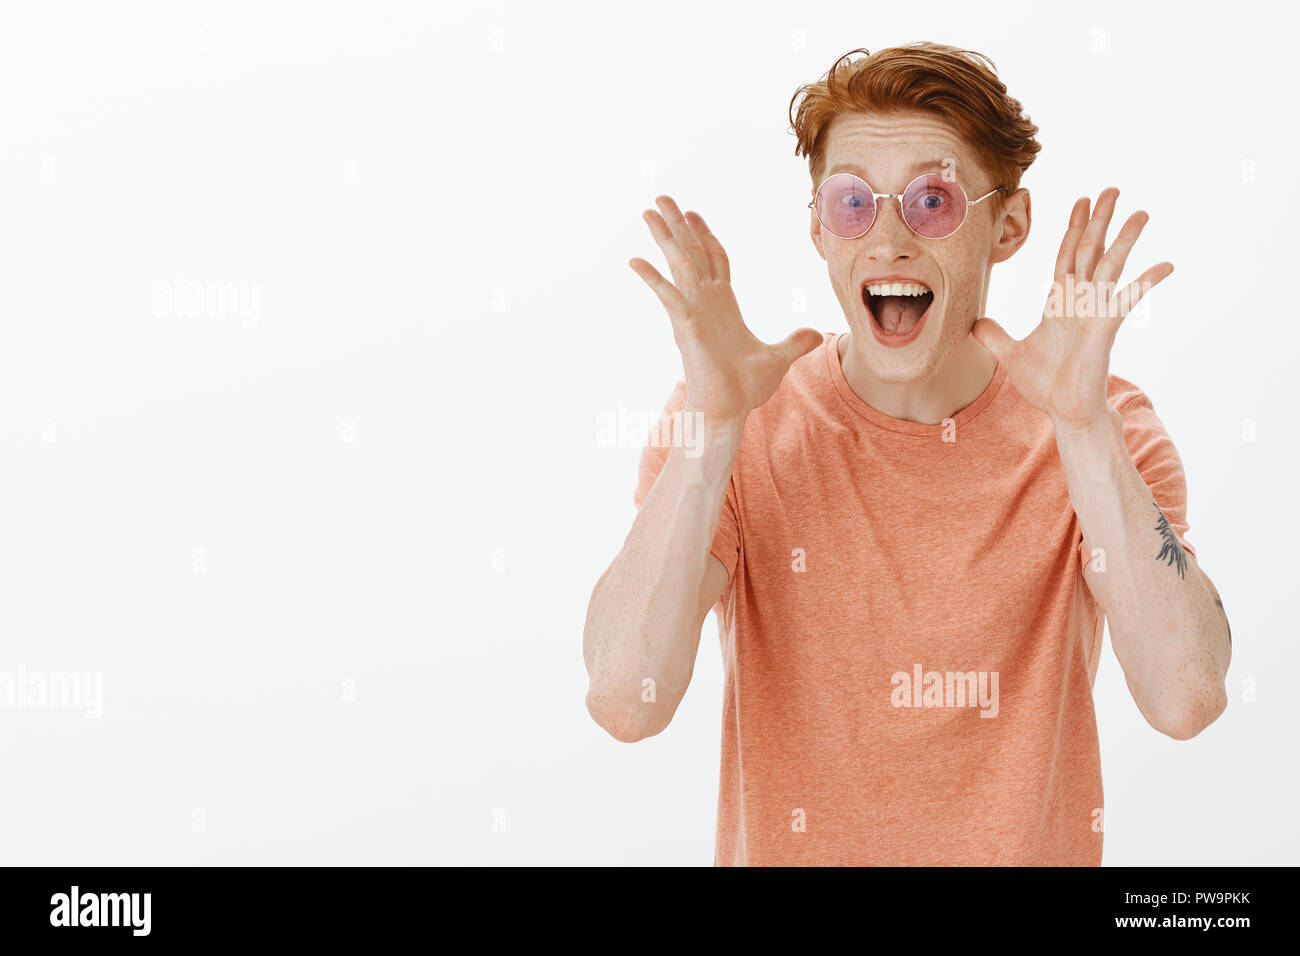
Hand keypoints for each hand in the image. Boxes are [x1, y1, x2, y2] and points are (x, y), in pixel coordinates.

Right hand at [630, 195, 822, 424]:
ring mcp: (692, 312)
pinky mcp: (685, 326)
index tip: (692, 213)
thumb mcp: (779, 358)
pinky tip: (635, 261)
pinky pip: (667, 296)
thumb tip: (816, 334)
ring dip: (664, 237)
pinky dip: (652, 278)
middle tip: (661, 197)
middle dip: (678, 224)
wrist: (729, 411)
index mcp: (724, 305)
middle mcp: (705, 302)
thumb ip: (795, 342)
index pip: (714, 259)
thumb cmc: (745, 389)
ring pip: (678, 264)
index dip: (704, 234)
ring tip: (647, 211)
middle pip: (691, 252)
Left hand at [972, 188, 1172, 431]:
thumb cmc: (1045, 384)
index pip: (1066, 256)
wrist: (1064, 411)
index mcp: (1059, 303)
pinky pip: (1127, 300)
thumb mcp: (1011, 354)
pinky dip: (1146, 282)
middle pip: (1089, 251)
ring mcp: (1094, 313)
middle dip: (1098, 220)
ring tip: (1141, 212)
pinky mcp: (1104, 329)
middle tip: (1111, 189)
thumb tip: (975, 323)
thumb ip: (994, 335)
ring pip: (1109, 267)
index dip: (1072, 228)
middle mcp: (1080, 302)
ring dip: (1124, 240)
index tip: (1080, 200)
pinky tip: (1166, 265)